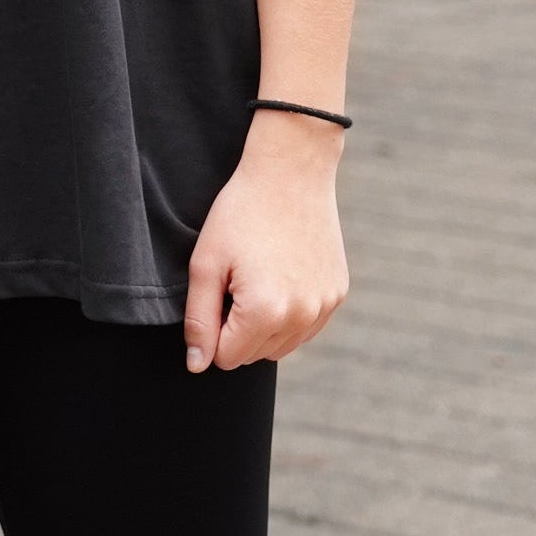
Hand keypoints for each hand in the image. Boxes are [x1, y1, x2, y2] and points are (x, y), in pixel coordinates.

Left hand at [182, 111, 349, 373]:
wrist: (291, 170)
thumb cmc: (242, 212)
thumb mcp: (206, 262)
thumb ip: (198, 320)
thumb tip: (198, 365)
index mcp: (264, 312)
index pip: (225, 358)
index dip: (213, 328)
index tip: (218, 288)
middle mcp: (300, 317)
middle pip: (254, 355)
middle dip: (237, 328)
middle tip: (237, 277)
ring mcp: (323, 307)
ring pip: (281, 346)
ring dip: (264, 325)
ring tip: (259, 275)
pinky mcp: (337, 294)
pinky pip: (306, 326)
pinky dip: (290, 313)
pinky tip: (283, 274)